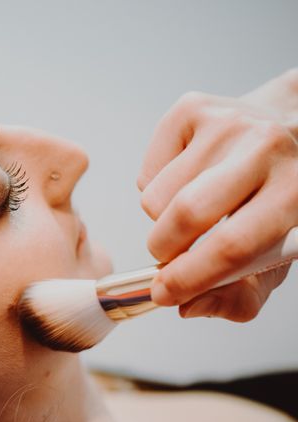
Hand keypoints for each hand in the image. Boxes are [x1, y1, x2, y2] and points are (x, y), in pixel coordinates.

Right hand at [138, 69, 297, 320]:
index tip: (164, 294)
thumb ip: (238, 294)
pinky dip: (156, 189)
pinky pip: (146, 173)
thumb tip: (186, 305)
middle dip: (164, 250)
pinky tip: (186, 181)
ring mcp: (226, 120)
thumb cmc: (279, 199)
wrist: (287, 129)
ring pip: (155, 197)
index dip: (189, 279)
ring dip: (162, 220)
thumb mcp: (277, 255)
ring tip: (192, 210)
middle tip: (169, 256)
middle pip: (185, 214)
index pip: (233, 245)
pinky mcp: (191, 108)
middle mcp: (266, 146)